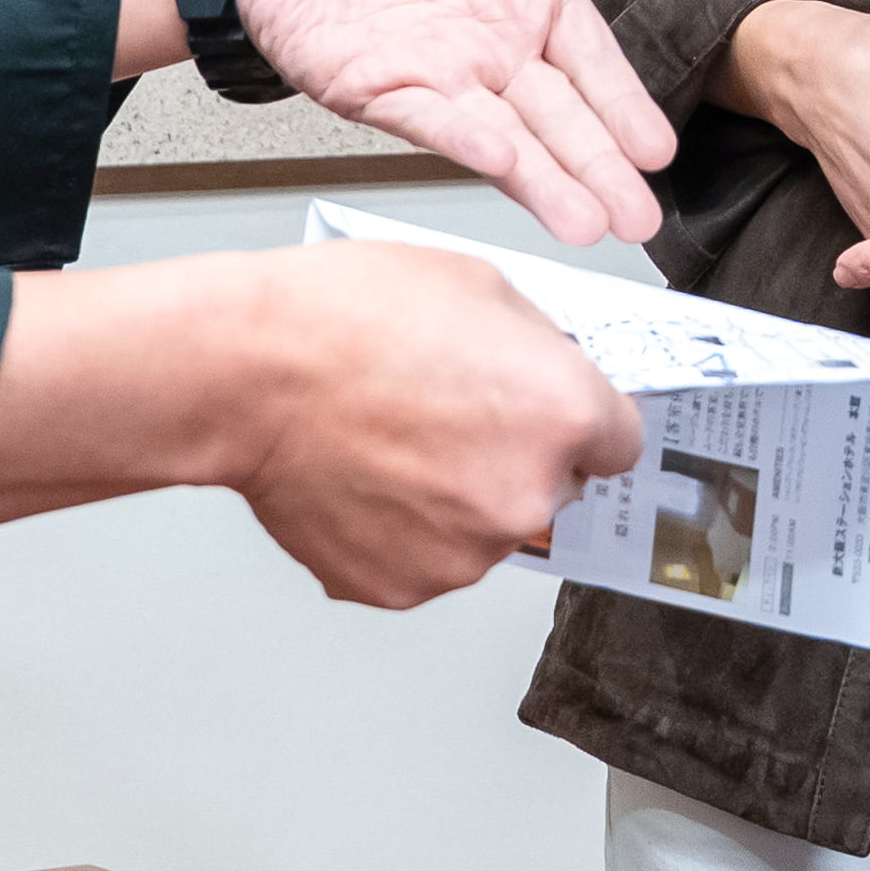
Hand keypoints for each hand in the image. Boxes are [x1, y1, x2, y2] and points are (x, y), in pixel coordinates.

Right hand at [229, 243, 644, 605]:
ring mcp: (464, 552)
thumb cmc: (346, 318)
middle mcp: (526, 495)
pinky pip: (424, 558)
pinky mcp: (403, 586)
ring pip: (485, 527)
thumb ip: (538, 343)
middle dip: (515, 454)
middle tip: (448, 411)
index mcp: (563, 414)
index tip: (550, 413)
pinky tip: (365, 474)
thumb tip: (555, 369)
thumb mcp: (478, 284)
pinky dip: (402, 529)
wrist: (249, 373)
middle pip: (553, 487)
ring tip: (392, 438)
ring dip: (457, 496)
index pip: (620, 442)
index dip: (582, 421)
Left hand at [236, 0, 683, 246]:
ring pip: (505, 138)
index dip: (624, 104)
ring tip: (586, 221)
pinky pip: (430, 120)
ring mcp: (441, 78)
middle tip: (639, 218)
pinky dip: (465, 142)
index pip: (592, 60)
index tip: (657, 149)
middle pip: (559, 118)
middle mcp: (494, 49)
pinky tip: (502, 163)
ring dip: (545, 182)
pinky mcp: (381, 93)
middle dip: (601, 169)